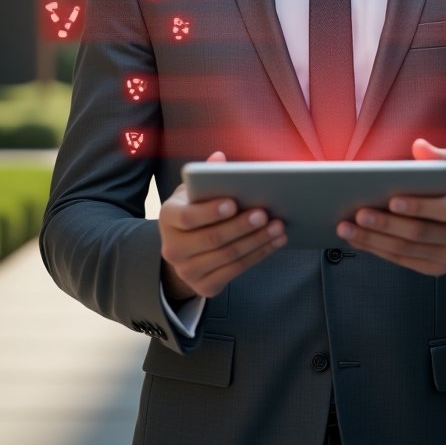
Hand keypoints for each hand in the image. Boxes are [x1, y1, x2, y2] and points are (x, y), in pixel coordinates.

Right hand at [158, 151, 285, 299]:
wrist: (183, 249)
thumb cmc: (194, 210)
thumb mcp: (193, 191)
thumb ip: (205, 175)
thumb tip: (219, 158)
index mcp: (168, 218)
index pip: (186, 217)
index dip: (210, 211)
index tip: (233, 202)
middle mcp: (172, 248)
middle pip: (211, 238)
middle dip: (241, 226)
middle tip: (264, 214)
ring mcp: (187, 271)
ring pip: (227, 256)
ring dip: (256, 241)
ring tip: (278, 226)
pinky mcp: (204, 286)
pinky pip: (236, 271)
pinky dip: (258, 255)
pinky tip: (275, 242)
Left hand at [336, 139, 445, 278]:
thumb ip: (441, 158)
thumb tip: (419, 146)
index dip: (419, 207)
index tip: (391, 200)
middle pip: (422, 233)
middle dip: (386, 224)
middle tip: (358, 213)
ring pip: (408, 250)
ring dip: (374, 240)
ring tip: (346, 227)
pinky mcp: (437, 269)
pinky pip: (404, 261)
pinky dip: (378, 250)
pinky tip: (358, 239)